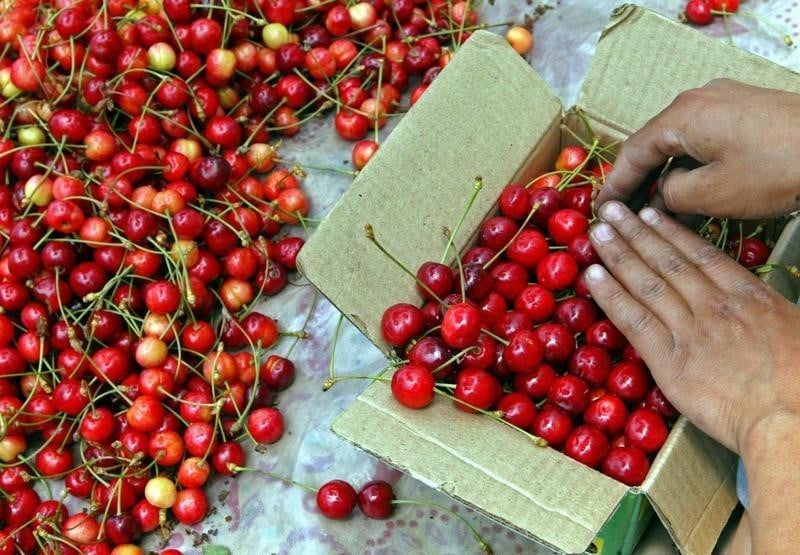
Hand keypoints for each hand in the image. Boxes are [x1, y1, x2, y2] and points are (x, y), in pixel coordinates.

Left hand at [582, 200, 799, 453]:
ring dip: (617, 253)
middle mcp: (715, 305)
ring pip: (646, 282)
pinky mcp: (669, 360)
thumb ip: (770, 313)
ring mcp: (689, 330)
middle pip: (667, 260)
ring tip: (596, 231)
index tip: (651, 213)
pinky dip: (609, 295)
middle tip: (611, 208)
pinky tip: (592, 276)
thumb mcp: (797, 331)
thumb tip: (761, 307)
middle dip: (636, 231)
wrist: (793, 419)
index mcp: (750, 296)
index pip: (701, 254)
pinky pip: (632, 320)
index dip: (670, 232)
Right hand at [596, 79, 799, 219]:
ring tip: (656, 210)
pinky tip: (691, 193)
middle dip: (639, 181)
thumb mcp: (711, 194)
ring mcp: (724, 102)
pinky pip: (704, 139)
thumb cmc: (775, 169)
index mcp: (681, 116)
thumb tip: (660, 196)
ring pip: (680, 143)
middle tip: (623, 213)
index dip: (614, 185)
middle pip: (654, 144)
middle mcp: (697, 100)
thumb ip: (670, 196)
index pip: (632, 152)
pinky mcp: (746, 111)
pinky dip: (692, 165)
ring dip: (667, 176)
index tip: (599, 211)